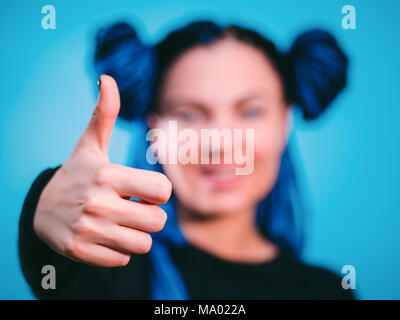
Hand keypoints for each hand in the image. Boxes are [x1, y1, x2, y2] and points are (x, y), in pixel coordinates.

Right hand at [33, 75, 171, 266]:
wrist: (40, 210)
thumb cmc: (77, 174)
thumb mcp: (89, 144)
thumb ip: (105, 113)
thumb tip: (108, 78)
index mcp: (108, 175)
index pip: (164, 190)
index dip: (158, 191)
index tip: (144, 189)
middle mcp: (98, 204)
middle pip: (158, 221)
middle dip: (150, 215)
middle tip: (132, 208)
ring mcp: (88, 231)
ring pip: (143, 244)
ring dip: (136, 235)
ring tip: (118, 222)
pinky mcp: (81, 253)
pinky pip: (123, 260)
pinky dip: (119, 251)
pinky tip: (104, 237)